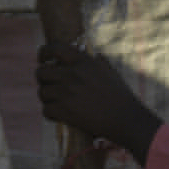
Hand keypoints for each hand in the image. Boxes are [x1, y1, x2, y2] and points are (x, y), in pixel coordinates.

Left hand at [30, 38, 160, 157]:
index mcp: (84, 62)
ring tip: (58, 102)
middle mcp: (72, 75)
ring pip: (42, 92)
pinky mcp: (64, 111)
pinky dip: (51, 114)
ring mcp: (66, 93)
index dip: (44, 52)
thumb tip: (92, 54)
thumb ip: (97, 62)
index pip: (55, 48)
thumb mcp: (111, 73)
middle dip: (43, 79)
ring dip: (48, 98)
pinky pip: (46, 110)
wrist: (126, 120)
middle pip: (41, 72)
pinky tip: (61, 115)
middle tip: (50, 85)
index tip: (43, 59)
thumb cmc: (122, 97)